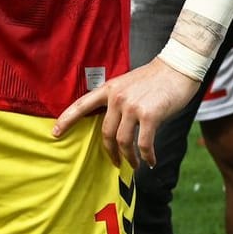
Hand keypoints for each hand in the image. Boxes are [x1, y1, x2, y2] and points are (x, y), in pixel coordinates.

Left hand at [53, 57, 200, 168]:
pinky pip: (144, 143)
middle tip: (116, 163)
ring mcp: (132, 107)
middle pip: (105, 132)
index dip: (66, 119)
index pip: (81, 105)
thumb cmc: (154, 79)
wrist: (177, 69)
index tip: (55, 133)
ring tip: (135, 164)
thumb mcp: (127, 84)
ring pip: (123, 141)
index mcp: (109, 89)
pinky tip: (151, 161)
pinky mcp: (150, 115)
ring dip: (129, 157)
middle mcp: (117, 98)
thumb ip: (117, 101)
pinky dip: (147, 156)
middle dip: (109, 152)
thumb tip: (114, 124)